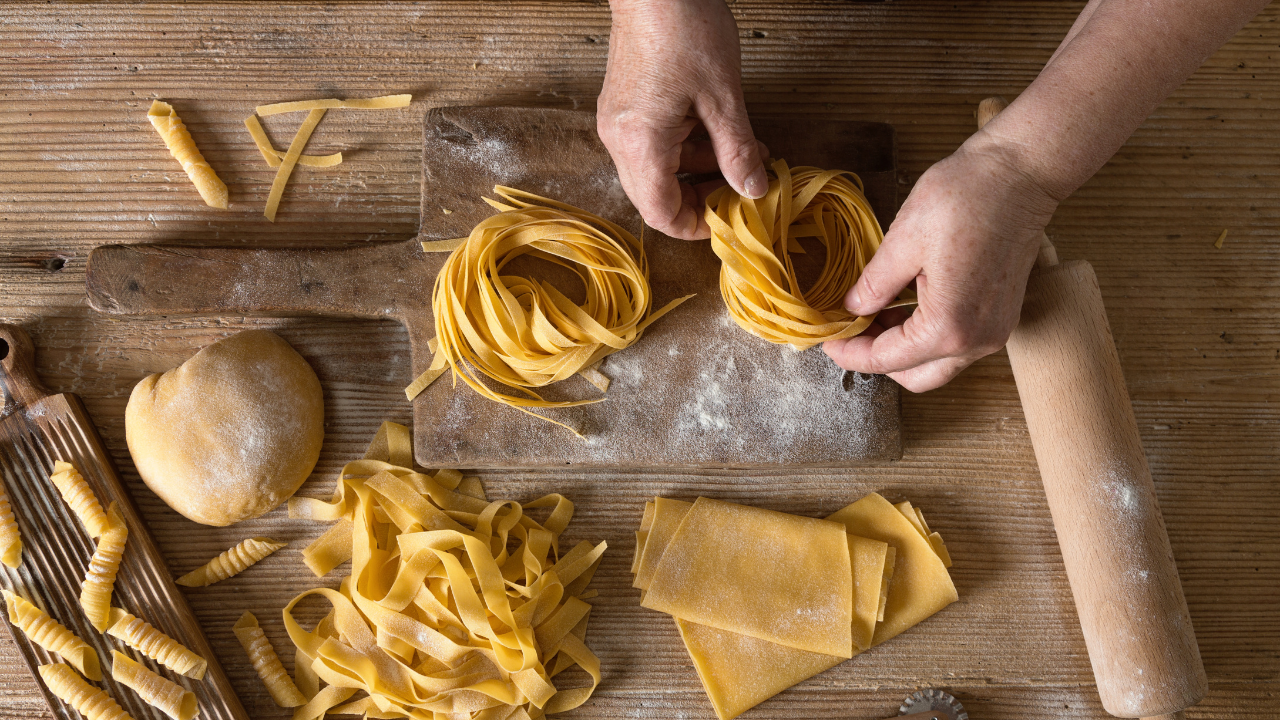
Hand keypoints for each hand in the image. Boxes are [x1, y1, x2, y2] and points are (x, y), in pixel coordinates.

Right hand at [598, 0, 768, 239]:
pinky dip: (685, 150)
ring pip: (656, 171)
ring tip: (743, 158)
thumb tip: (753, 189)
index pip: (661, 213)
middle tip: (741, 191)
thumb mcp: (723, 95)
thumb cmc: (682, 26)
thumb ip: (737, 150)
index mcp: (641, 143)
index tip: (729, 220)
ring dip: (698, 172)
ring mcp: (618, 121)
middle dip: (701, 199)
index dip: (696, 226)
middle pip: (655, 197)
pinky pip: (652, 146)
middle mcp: (620, 139)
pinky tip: (719, 136)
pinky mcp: (623, 106)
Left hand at [823, 135, 1059, 391]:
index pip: (886, 360)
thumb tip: (854, 310)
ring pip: (937, 364)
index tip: (828, 340)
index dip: (850, 353)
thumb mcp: (903, 240)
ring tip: (875, 312)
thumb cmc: (965, 198)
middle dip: (877, 358)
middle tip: (850, 328)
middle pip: (915, 376)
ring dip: (903, 348)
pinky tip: (905, 305)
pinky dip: (927, 336)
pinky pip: (957, 344)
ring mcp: (995, 332)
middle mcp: (976, 340)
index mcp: (948, 326)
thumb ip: (874, 285)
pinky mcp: (1002, 317)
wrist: (1021, 175)